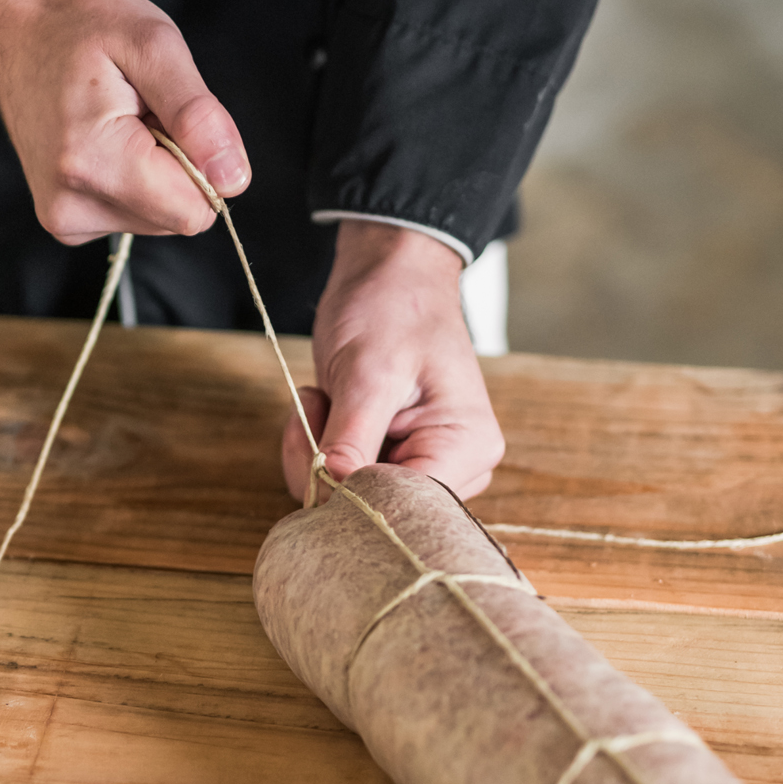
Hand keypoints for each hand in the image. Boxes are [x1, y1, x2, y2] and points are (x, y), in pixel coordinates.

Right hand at [0, 0, 249, 241]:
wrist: (13, 35)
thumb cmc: (79, 29)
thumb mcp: (152, 44)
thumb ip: (198, 115)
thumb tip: (233, 179)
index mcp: (94, 162)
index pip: (193, 209)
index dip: (200, 162)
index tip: (167, 116)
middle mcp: (72, 205)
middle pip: (178, 218)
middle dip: (176, 164)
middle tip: (139, 112)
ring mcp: (64, 219)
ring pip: (158, 219)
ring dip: (154, 171)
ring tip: (119, 121)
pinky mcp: (65, 222)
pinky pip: (132, 215)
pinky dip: (132, 180)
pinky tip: (104, 140)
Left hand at [282, 222, 504, 501]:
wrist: (390, 273)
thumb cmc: (393, 308)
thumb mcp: (369, 371)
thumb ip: (354, 436)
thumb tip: (333, 489)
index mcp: (468, 447)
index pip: (405, 506)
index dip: (350, 490)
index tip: (319, 447)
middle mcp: (456, 467)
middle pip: (376, 509)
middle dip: (327, 466)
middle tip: (314, 407)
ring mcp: (423, 466)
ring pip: (350, 498)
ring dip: (316, 453)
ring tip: (321, 398)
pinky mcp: (392, 459)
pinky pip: (343, 479)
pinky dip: (318, 449)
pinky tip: (323, 406)